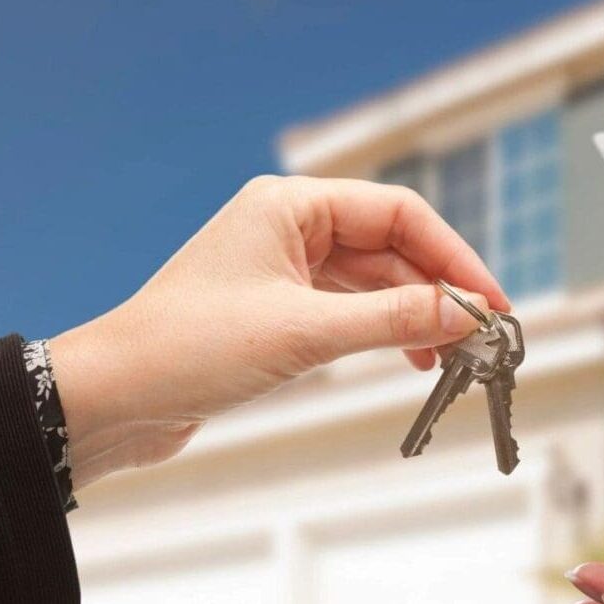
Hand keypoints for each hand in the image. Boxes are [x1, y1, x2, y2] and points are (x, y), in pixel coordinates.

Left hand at [50, 175, 509, 488]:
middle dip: (439, 289)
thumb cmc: (187, 349)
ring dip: (415, 316)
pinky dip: (385, 332)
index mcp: (289, 205)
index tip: (490, 301)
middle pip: (391, 247)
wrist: (113, 398)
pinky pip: (350, 311)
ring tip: (451, 357)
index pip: (398, 214)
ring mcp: (283, 269)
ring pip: (374, 282)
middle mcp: (288, 227)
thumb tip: (465, 315)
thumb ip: (392, 320)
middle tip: (482, 335)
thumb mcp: (304, 334)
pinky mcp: (278, 311)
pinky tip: (410, 360)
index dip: (453, 257)